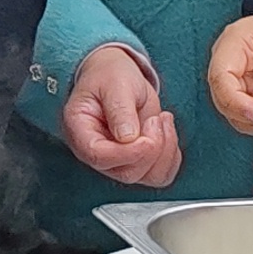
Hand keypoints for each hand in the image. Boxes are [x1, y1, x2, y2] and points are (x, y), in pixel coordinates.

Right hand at [61, 44, 184, 189]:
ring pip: (148, 177)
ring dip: (165, 151)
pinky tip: (165, 131)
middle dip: (151, 148)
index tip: (146, 134)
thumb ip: (120, 108)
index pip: (99, 156)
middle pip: (127, 172)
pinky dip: (172, 155)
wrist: (117, 76)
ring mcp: (117, 161)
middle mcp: (96, 152)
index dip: (127, 152)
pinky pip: (161, 174)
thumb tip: (127, 138)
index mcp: (80, 131)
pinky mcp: (137, 162)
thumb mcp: (115, 83)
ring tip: (160, 120)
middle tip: (155, 119)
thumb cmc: (109, 76)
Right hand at [206, 11, 252, 135]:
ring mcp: (235, 72)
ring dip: (249, 117)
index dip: (234, 100)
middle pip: (221, 93)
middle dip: (243, 112)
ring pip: (228, 104)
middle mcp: (228, 56)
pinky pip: (241, 108)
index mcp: (236, 40)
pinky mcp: (244, 85)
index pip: (221, 75)